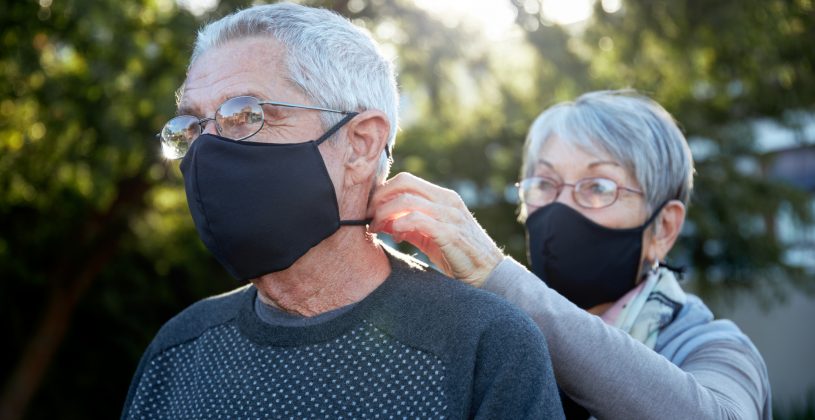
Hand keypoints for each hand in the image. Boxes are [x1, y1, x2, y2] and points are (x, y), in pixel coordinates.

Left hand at [368, 172, 503, 286]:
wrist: (487, 274)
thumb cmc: (457, 255)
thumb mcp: (429, 236)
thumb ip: (407, 226)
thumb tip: (380, 221)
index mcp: (442, 197)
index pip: (406, 180)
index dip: (383, 191)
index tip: (369, 209)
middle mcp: (447, 200)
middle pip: (404, 183)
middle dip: (379, 198)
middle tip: (368, 216)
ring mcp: (450, 215)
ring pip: (407, 200)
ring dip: (385, 214)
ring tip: (377, 229)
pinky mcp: (451, 233)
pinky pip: (419, 220)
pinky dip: (401, 225)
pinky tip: (397, 236)